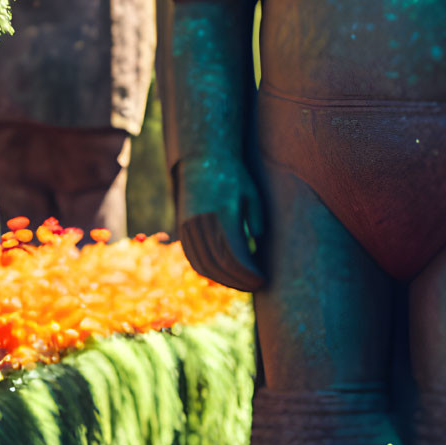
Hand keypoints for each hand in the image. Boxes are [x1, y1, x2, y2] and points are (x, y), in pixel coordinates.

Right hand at [175, 153, 265, 292]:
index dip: (248, 273)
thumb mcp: (252, 193)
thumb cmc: (235, 177)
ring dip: (223, 280)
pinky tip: (224, 275)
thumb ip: (256, 219)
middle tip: (256, 286)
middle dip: (239, 281)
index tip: (262, 279)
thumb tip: (257, 243)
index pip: (234, 256)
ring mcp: (189, 226)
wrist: (204, 159)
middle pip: (219, 265)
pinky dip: (208, 271)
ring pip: (204, 265)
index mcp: (223, 214)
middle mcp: (202, 222)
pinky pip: (193, 258)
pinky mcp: (183, 229)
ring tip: (242, 283)